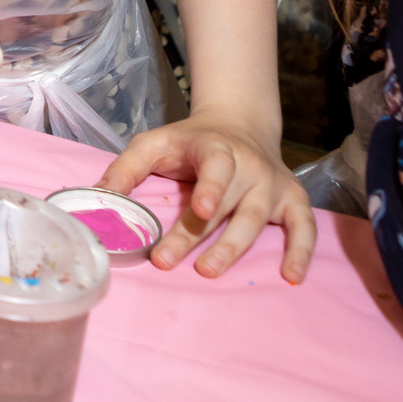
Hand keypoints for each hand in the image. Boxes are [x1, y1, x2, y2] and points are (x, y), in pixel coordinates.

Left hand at [103, 111, 316, 281]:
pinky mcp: (293, 200)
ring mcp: (273, 185)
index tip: (199, 209)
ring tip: (209, 271)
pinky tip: (291, 277)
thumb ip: (126, 167)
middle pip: (225, 205)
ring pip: (256, 220)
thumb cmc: (190, 140)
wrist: (239, 124)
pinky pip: (304, 227)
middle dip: (198, 236)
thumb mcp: (153, 142)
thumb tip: (97, 197)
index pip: (215, 167)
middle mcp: (250, 166)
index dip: (209, 187)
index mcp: (216, 148)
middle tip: (168, 260)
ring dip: (234, 248)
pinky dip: (301, 252)